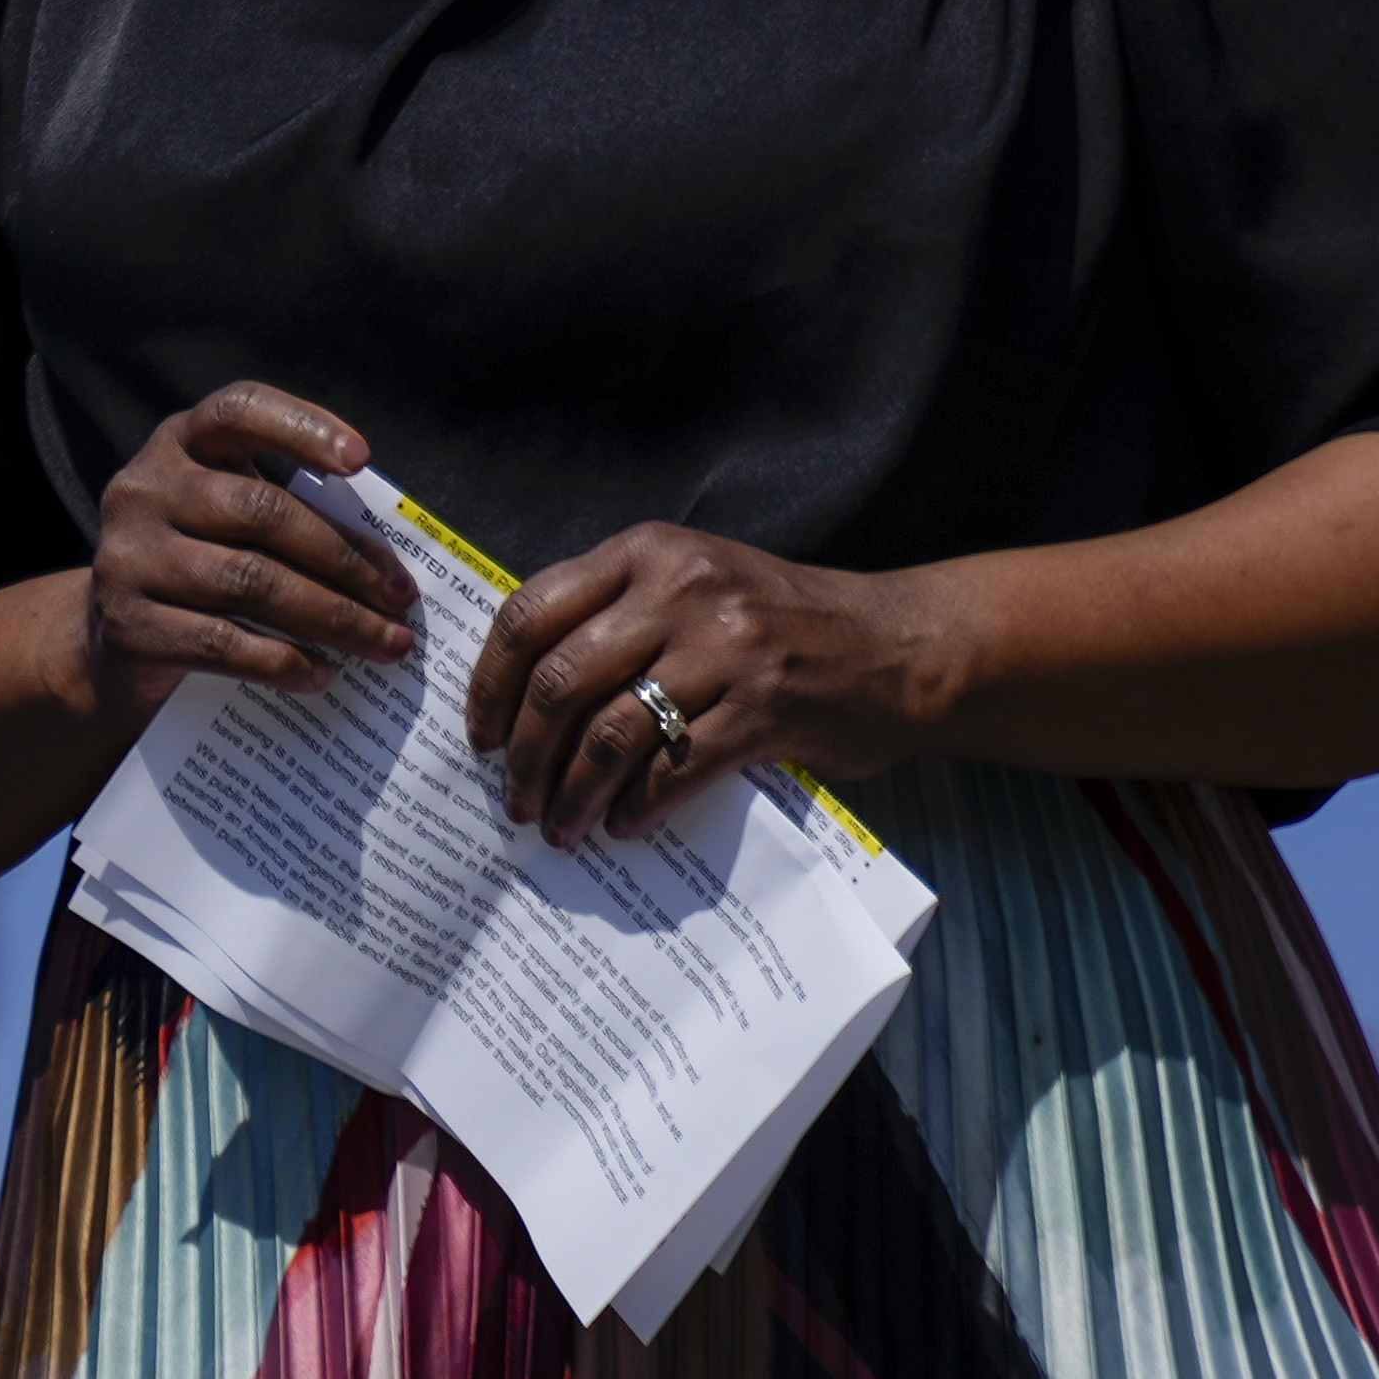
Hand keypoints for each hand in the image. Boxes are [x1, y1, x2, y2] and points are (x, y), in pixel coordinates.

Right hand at [81, 385, 420, 725]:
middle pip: (261, 511)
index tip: (363, 461)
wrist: (115, 638)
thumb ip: (288, 514)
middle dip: (347, 558)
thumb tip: (391, 562)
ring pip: (250, 582)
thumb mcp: (229, 518)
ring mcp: (128, 557)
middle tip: (402, 598)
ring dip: (335, 618)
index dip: (301, 428)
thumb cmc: (204, 565)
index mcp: (179, 445)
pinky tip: (322, 674)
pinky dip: (284, 662)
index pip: (238, 412)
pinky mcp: (127, 625)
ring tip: (387, 645)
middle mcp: (144, 490)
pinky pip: (222, 643)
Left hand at [467, 521, 943, 844]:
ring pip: (612, 733)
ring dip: (573, 791)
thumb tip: (523, 694)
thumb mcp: (691, 583)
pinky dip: (639, 805)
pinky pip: (676, 767)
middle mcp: (680, 590)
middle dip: (525, 754)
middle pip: (561, 681)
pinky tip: (624, 825)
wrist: (898, 645)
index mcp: (645, 553)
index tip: (480, 736)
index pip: (531, 613)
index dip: (492, 683)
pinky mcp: (767, 707)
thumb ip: (615, 613)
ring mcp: (726, 648)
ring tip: (559, 826)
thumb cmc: (778, 621)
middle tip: (512, 798)